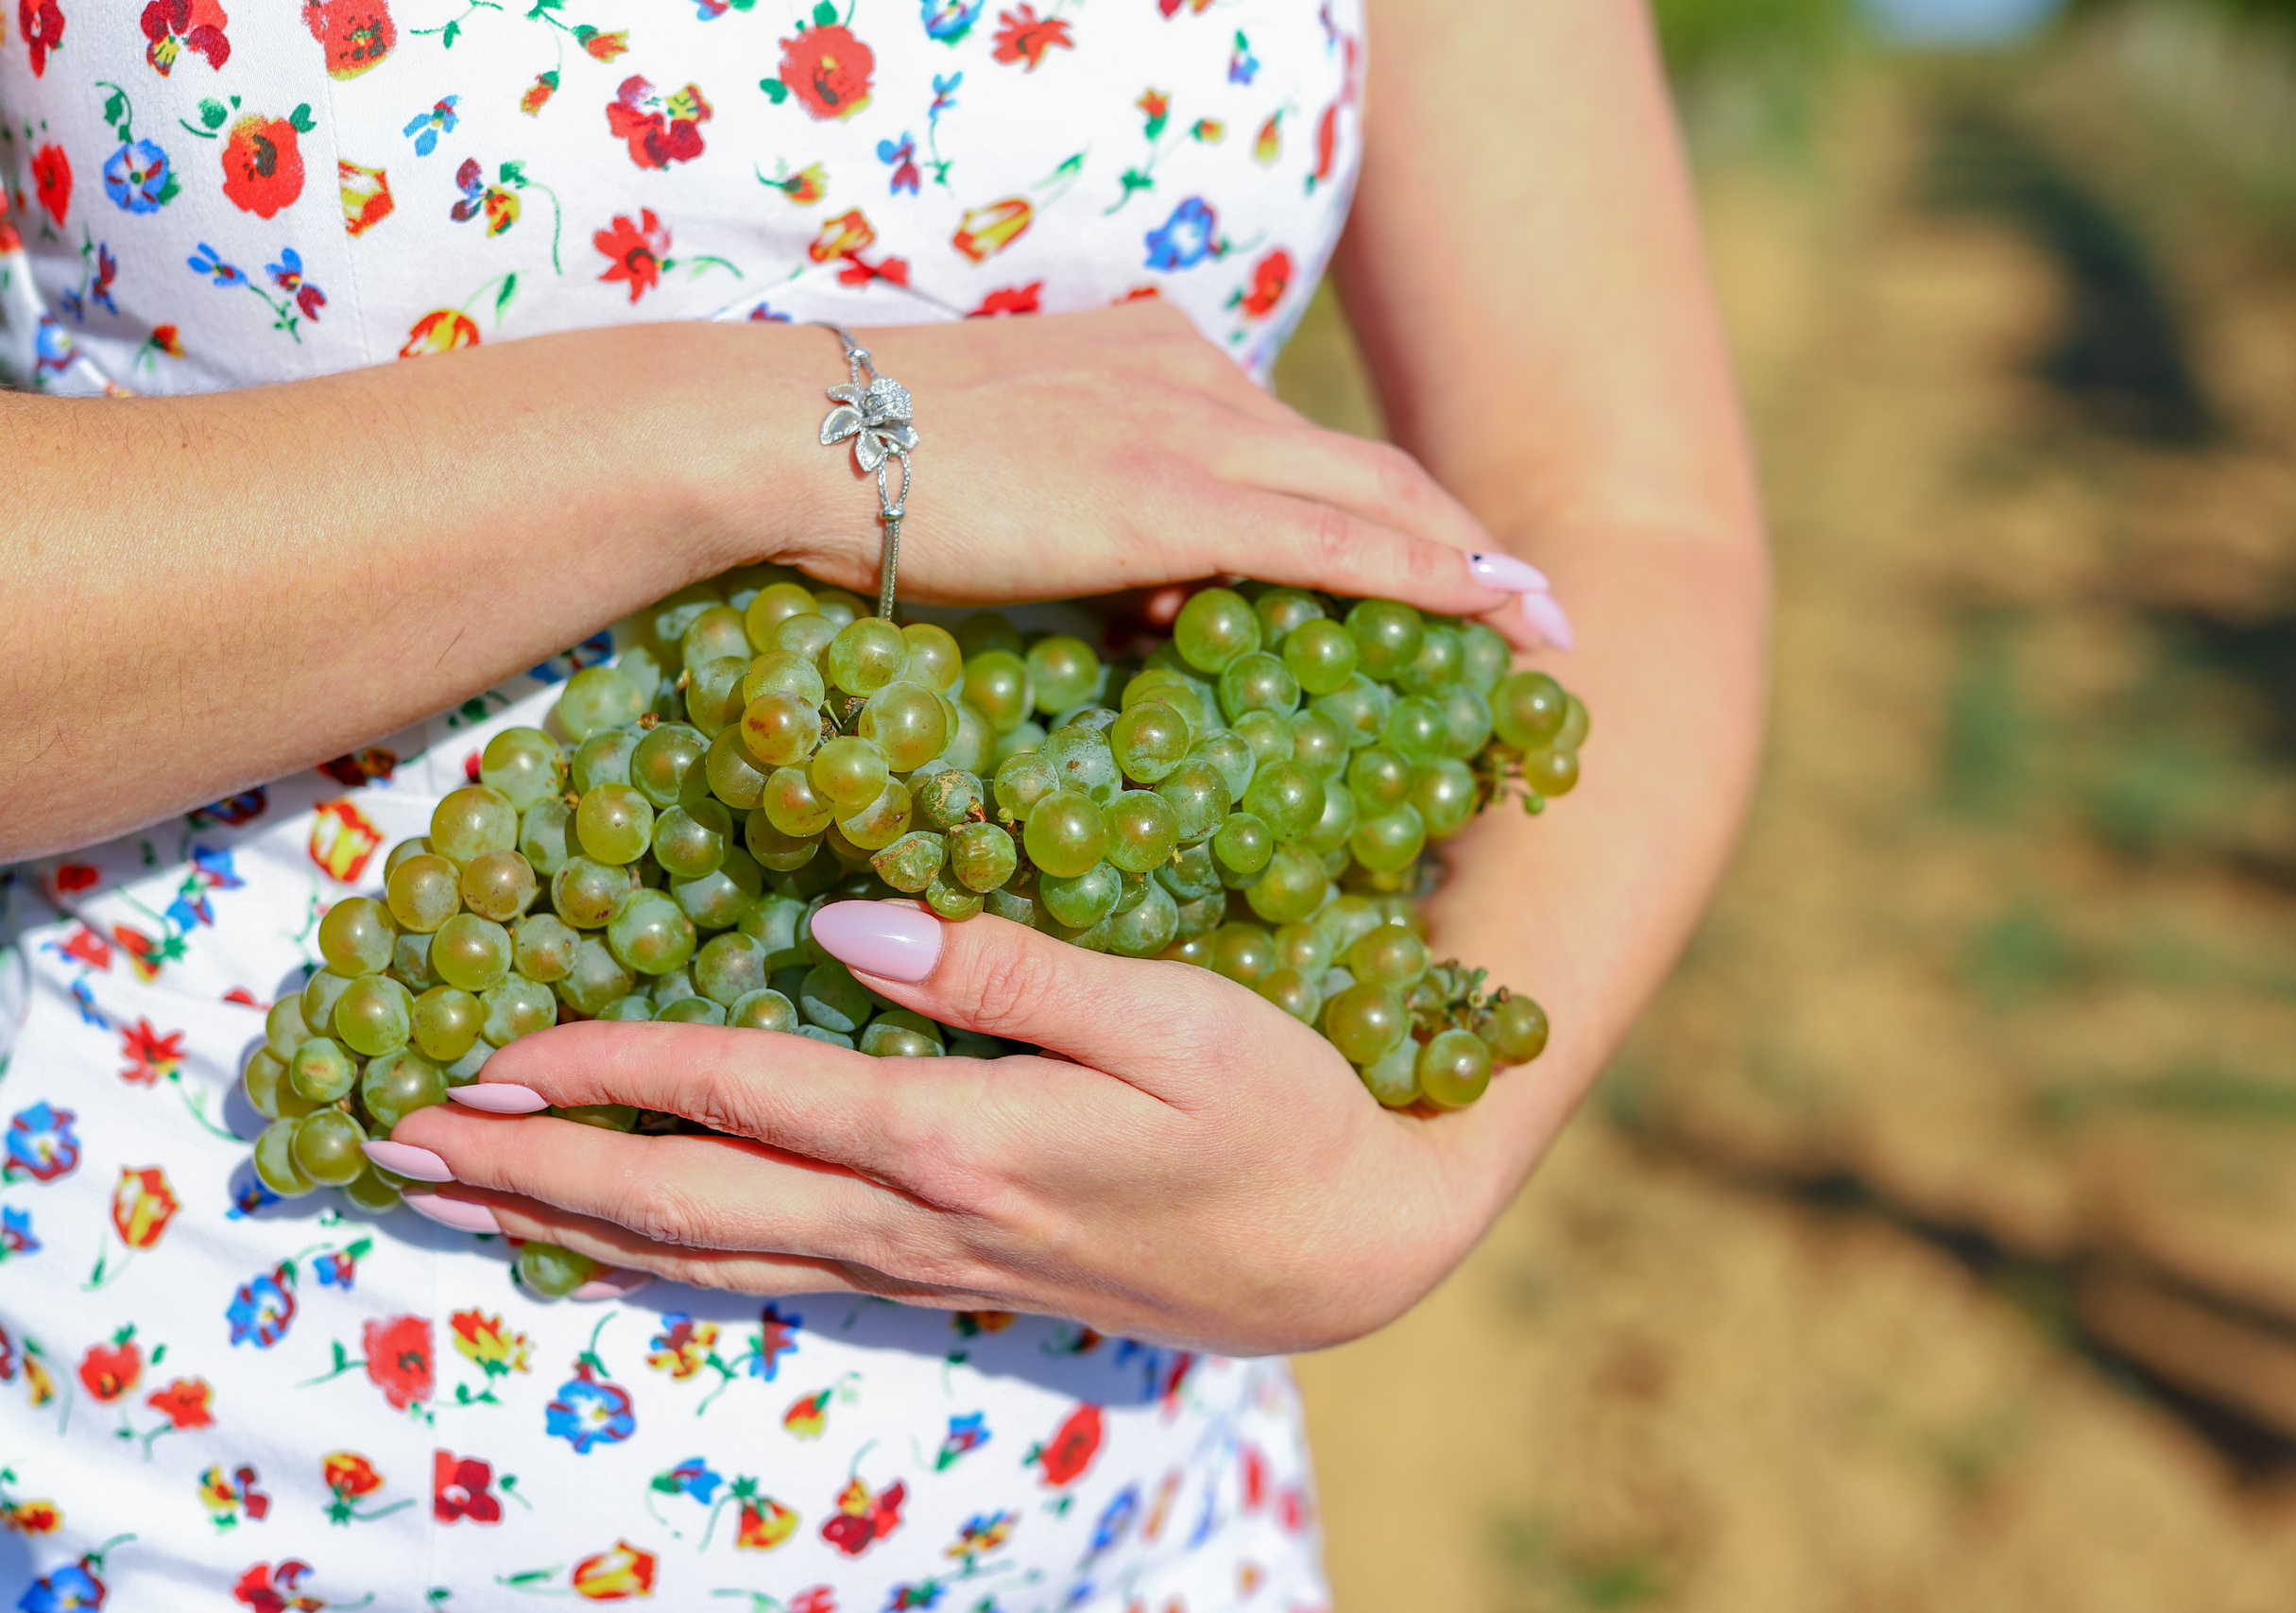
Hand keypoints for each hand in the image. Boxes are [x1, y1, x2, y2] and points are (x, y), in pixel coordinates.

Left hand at [380, 902, 1488, 1353]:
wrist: (1351, 1250)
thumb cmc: (1278, 1110)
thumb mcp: (1171, 1015)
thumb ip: (1008, 969)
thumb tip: (848, 926)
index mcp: (953, 1135)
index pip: (738, 1096)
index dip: (603, 1072)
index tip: (479, 1048)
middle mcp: (914, 1215)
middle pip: (683, 1201)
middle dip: (529, 1170)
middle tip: (393, 1147)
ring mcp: (928, 1260)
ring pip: (713, 1255)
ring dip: (575, 1226)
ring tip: (463, 1202)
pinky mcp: (954, 1276)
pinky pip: (778, 1273)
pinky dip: (674, 1262)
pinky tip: (630, 1245)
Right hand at [729, 300, 1566, 646]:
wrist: (796, 435)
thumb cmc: (868, 476)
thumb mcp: (1015, 495)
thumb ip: (1104, 536)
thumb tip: (1162, 611)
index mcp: (1156, 367)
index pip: (1300, 451)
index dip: (1384, 512)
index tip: (1443, 568)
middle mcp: (1195, 380)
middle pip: (1365, 467)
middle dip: (1462, 538)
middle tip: (1536, 604)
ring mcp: (1191, 429)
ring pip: (1375, 497)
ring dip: (1468, 564)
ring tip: (1540, 624)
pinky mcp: (1175, 493)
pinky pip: (1337, 540)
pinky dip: (1428, 575)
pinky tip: (1491, 611)